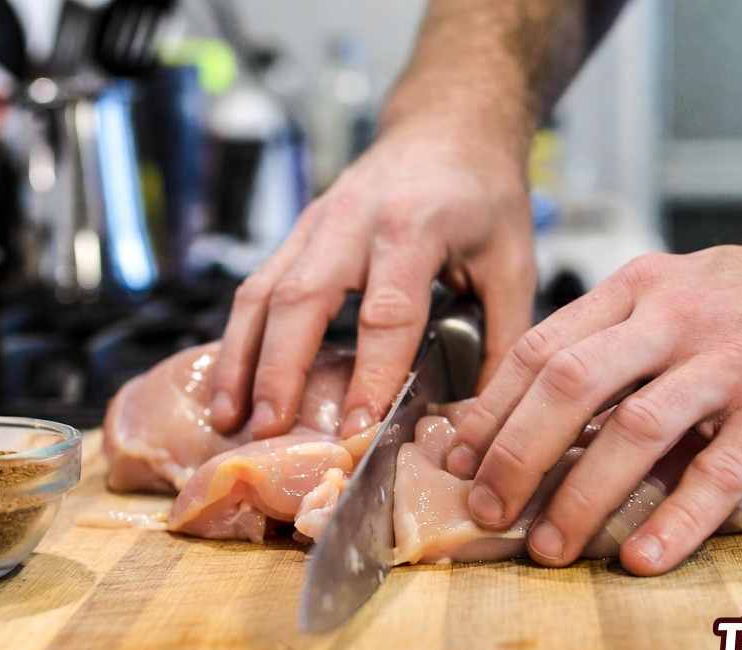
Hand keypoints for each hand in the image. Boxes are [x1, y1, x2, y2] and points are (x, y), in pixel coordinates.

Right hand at [208, 117, 535, 438]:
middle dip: (281, 370)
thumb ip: (503, 338)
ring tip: (227, 419)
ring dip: (240, 360)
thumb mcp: (514, 261)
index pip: (387, 311)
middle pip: (302, 298)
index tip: (358, 428)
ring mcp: (316, 223)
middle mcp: (354, 220)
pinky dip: (237, 340)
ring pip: (262, 292)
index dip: (372, 374)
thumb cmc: (484, 195)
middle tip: (270, 432)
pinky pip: (256, 287)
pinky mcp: (297, 233)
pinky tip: (230, 387)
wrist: (449, 126)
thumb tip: (479, 418)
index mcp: (415, 226)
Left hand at [447, 229, 741, 572]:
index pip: (541, 347)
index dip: (492, 408)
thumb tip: (538, 413)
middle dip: (516, 454)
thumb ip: (614, 339)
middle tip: (485, 510)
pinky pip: (719, 469)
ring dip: (582, 495)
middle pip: (570, 385)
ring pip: (635, 428)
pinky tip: (641, 556)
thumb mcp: (678, 290)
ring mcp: (728, 361)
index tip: (457, 457)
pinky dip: (675, 518)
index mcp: (637, 288)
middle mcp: (673, 317)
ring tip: (549, 546)